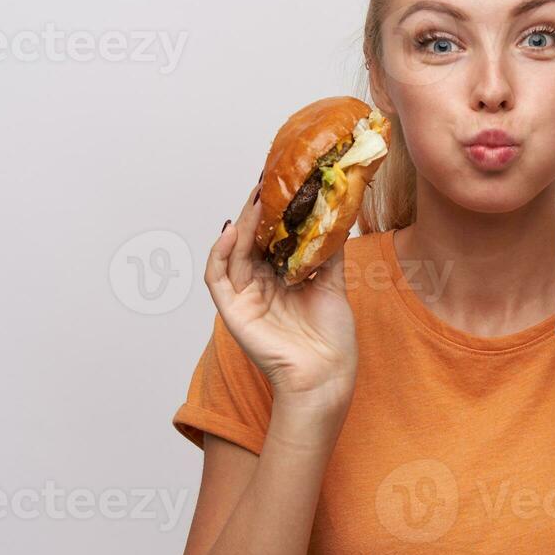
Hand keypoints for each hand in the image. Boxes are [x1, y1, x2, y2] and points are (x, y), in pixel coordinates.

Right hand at [204, 180, 357, 409]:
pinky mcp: (232, 312)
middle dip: (256, 211)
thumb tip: (337, 216)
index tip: (282, 184)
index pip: (271, 239)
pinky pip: (217, 277)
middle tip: (265, 180)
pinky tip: (232, 230)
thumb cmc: (331, 338)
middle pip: (251, 241)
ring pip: (234, 252)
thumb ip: (328, 252)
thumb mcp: (333, 285)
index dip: (274, 213)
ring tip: (255, 198)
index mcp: (281, 279)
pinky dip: (220, 252)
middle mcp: (260, 286)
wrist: (327, 375)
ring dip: (242, 224)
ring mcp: (244, 298)